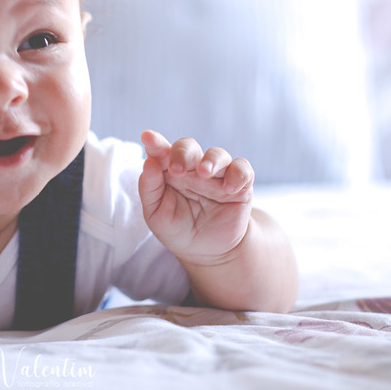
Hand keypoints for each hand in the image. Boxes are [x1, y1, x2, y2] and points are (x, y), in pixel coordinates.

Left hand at [138, 130, 254, 264]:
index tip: (147, 137)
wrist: (207, 252)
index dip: (155, 142)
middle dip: (182, 152)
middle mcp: (193, 168)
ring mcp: (217, 176)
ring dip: (211, 160)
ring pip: (217, 154)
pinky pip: (243, 170)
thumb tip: (148, 163)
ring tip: (204, 173)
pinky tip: (228, 188)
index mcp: (169, 171)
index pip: (161, 151)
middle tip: (176, 169)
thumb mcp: (157, 215)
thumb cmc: (178, 229)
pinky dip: (237, 174)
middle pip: (189, 147)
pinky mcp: (239, 186)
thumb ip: (150, 189)